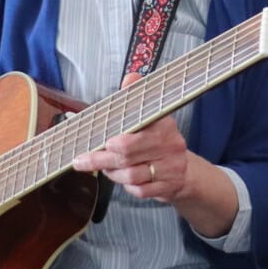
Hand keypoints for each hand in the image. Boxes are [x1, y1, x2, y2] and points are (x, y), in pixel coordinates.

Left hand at [71, 109, 190, 201]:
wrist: (185, 171)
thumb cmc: (161, 140)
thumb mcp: (153, 117)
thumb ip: (137, 97)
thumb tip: (130, 78)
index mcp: (164, 125)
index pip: (138, 132)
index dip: (119, 141)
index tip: (105, 142)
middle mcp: (170, 146)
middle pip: (128, 156)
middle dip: (101, 159)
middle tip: (82, 160)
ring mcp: (170, 169)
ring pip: (131, 175)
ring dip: (113, 173)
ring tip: (104, 167)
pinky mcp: (167, 187)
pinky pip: (139, 190)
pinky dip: (126, 186)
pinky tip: (123, 178)